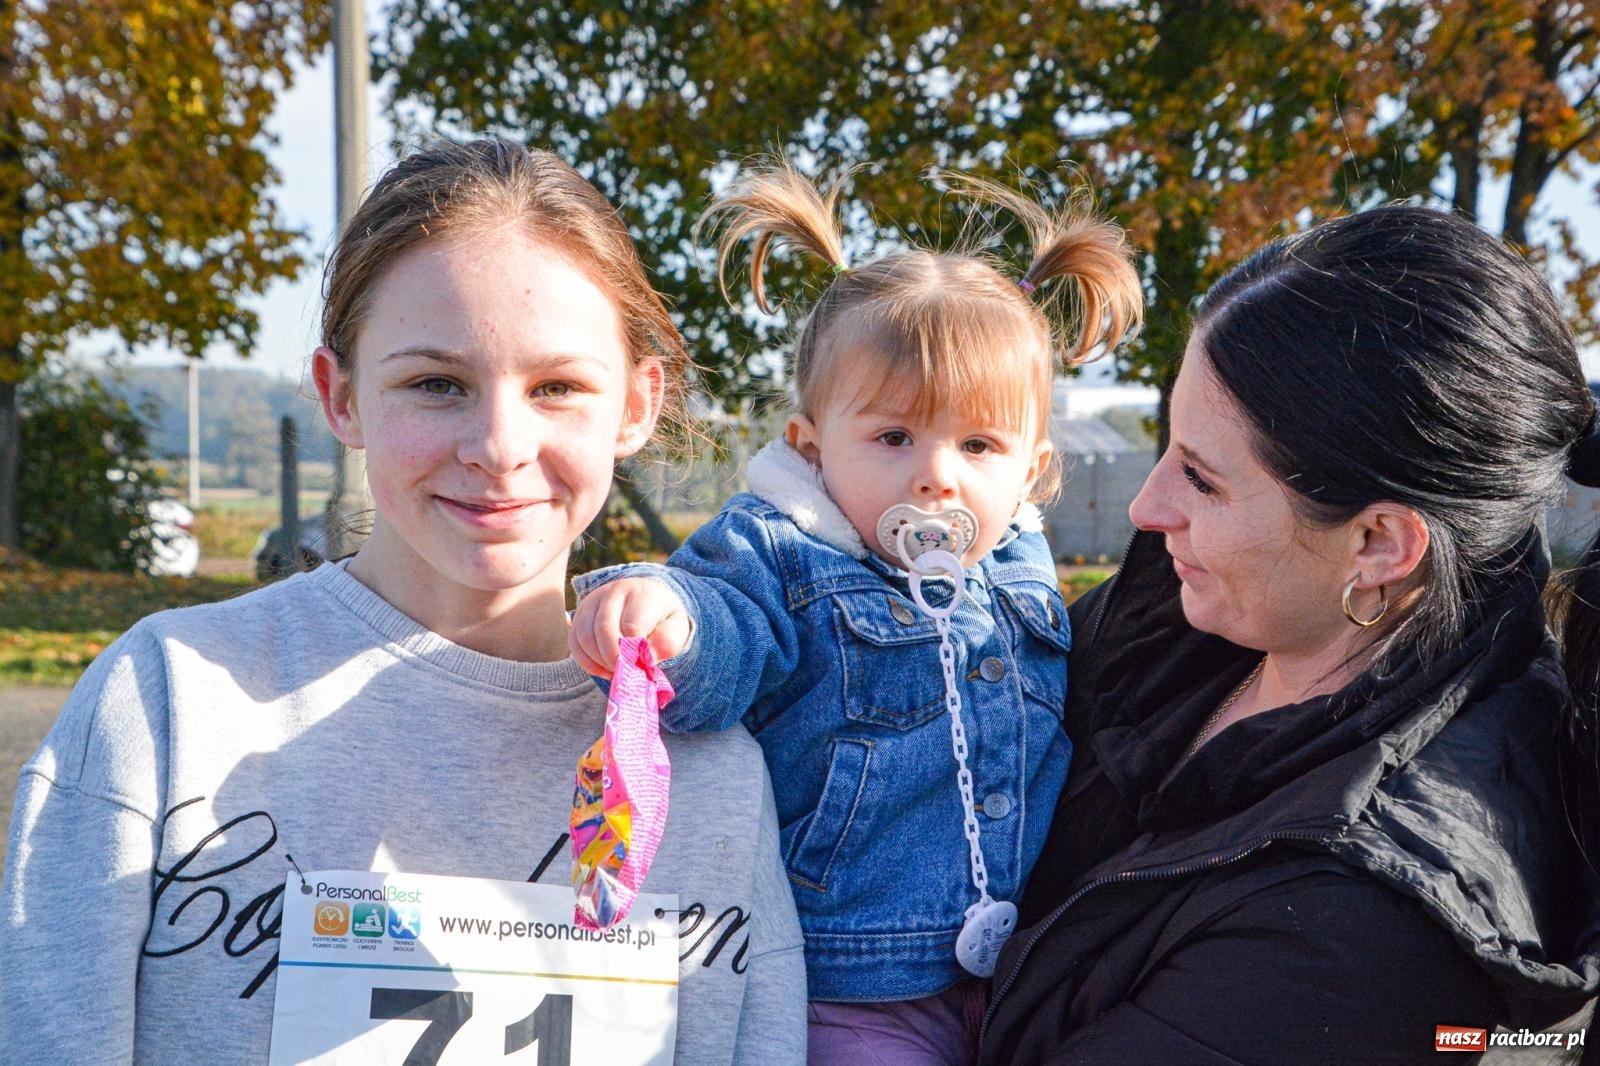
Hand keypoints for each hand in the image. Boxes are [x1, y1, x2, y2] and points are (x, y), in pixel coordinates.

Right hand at [569, 577, 692, 677]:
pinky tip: (605, 669)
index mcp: (641, 593)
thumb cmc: (662, 618)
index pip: (632, 625)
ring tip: (617, 671)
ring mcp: (592, 602)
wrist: (647, 601)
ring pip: (585, 637)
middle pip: (603, 629)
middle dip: (614, 659)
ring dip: (600, 662)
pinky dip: (588, 663)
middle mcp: (613, 592)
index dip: (635, 652)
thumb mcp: (677, 627)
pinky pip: (575, 643)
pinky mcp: (579, 616)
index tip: (642, 667)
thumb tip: (646, 658)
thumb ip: (667, 642)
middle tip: (626, 674)